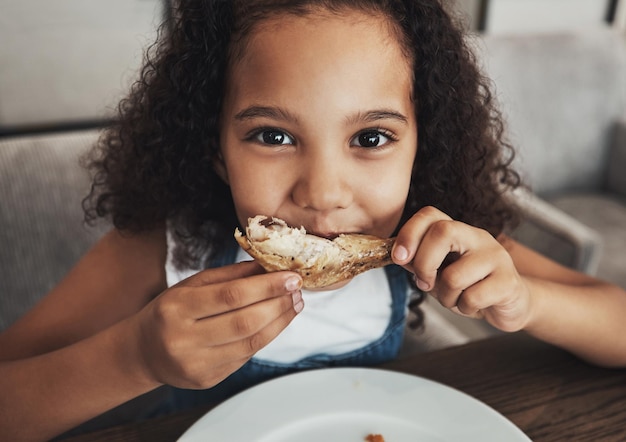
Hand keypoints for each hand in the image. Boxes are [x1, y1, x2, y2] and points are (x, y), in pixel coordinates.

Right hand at [131, 261, 302, 389]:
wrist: (143, 352)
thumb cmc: (171, 311)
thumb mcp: (192, 285)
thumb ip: (230, 275)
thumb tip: (269, 266)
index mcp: (177, 307)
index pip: (231, 296)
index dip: (266, 286)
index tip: (291, 276)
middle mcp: (183, 339)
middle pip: (245, 322)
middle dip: (278, 304)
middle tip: (297, 289)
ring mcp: (196, 364)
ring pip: (251, 342)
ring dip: (280, 321)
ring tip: (294, 304)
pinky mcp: (207, 380)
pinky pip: (246, 356)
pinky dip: (266, 336)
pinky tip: (276, 321)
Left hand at [392, 206, 531, 331]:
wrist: (511, 305)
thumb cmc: (470, 287)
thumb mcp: (439, 274)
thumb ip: (419, 263)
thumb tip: (398, 255)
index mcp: (458, 231)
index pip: (430, 215)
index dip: (409, 233)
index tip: (398, 258)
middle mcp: (477, 237)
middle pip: (442, 232)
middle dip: (424, 264)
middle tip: (425, 283)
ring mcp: (496, 256)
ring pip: (453, 275)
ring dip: (446, 296)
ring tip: (456, 298)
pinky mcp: (508, 281)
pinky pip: (472, 297)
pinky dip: (465, 308)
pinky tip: (473, 306)